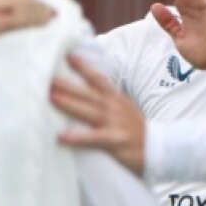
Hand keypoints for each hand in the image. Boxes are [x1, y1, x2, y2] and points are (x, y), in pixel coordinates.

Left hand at [52, 52, 145, 174]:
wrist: (159, 149)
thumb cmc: (136, 130)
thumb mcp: (125, 108)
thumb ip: (108, 99)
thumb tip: (86, 92)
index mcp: (116, 99)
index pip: (98, 79)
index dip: (83, 67)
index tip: (67, 56)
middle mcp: (114, 108)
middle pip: (88, 93)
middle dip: (67, 85)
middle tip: (46, 77)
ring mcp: (114, 123)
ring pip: (88, 111)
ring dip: (69, 104)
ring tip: (51, 97)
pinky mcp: (114, 141)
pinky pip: (92, 139)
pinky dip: (76, 138)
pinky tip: (61, 137)